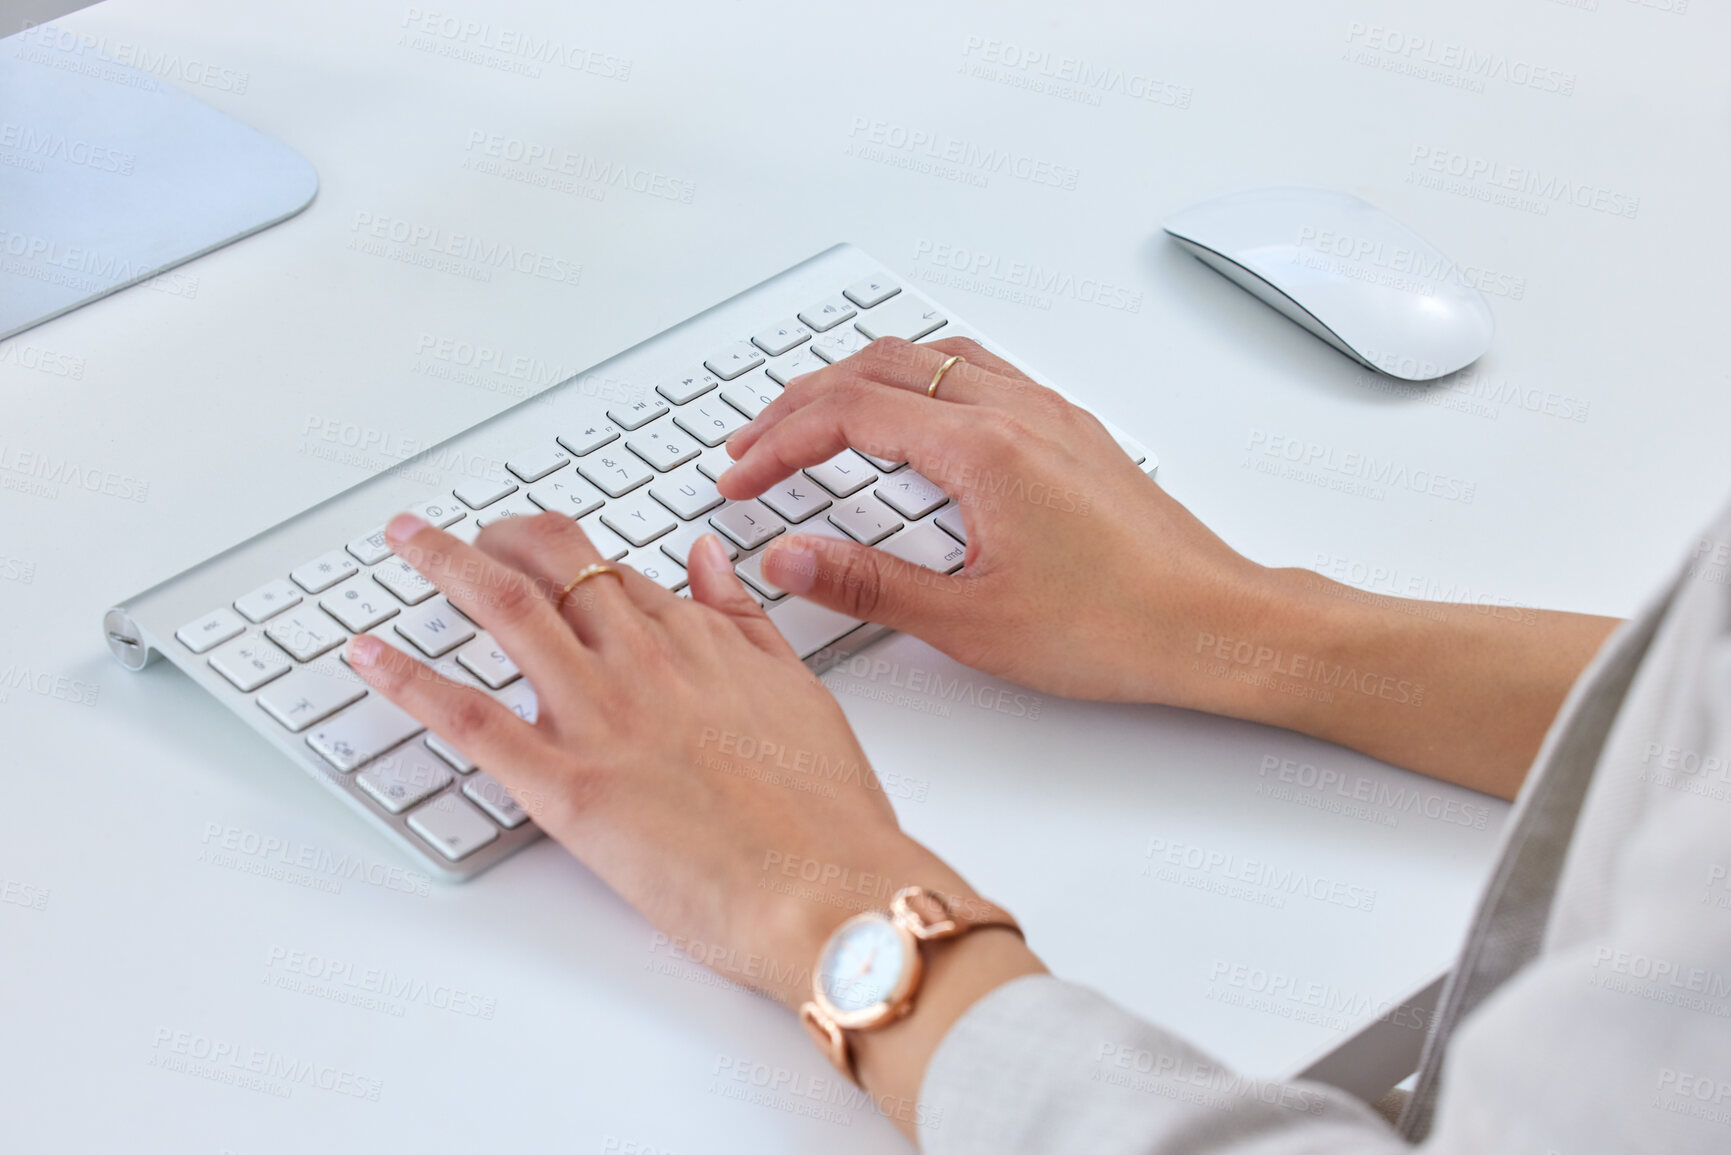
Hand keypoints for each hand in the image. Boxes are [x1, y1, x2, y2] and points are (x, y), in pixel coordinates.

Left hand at [345, 511, 972, 1007]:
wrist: (832, 887)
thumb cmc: (827, 812)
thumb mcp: (799, 690)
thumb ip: (746, 620)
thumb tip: (708, 558)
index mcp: (699, 640)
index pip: (612, 572)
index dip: (563, 555)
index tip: (536, 550)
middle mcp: (642, 660)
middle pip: (550, 564)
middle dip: (493, 537)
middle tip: (455, 536)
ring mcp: (600, 717)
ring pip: (503, 610)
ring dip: (440, 564)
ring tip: (404, 542)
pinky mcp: (566, 786)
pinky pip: (469, 719)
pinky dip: (410, 679)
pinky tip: (369, 655)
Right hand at [718, 336, 1265, 702]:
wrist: (1218, 626)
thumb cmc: (1118, 627)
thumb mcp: (970, 622)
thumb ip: (866, 583)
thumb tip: (787, 558)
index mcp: (983, 449)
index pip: (848, 414)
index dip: (778, 443)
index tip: (741, 476)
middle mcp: (1018, 412)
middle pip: (880, 368)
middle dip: (802, 402)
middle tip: (754, 444)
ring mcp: (1049, 414)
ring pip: (931, 358)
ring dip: (861, 379)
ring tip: (817, 418)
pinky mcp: (1070, 432)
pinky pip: (979, 372)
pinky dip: (919, 381)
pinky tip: (914, 421)